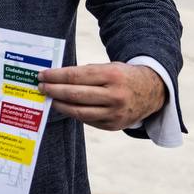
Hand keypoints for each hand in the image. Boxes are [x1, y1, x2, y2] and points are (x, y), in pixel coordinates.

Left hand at [37, 63, 167, 130]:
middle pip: (75, 94)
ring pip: (79, 111)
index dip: (56, 76)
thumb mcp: (109, 67)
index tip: (42, 75)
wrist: (153, 92)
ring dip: (60, 105)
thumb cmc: (123, 76)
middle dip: (53, 90)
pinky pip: (87, 120)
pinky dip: (73, 113)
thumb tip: (56, 78)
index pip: (76, 76)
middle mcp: (115, 95)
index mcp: (112, 75)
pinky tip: (65, 106)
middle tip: (40, 87)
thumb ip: (86, 73)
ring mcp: (115, 113)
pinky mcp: (114, 125)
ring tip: (50, 98)